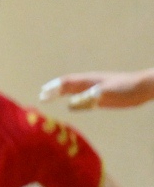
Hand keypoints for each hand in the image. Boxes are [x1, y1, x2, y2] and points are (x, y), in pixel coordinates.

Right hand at [39, 70, 153, 110]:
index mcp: (88, 81)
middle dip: (54, 89)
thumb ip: (87, 98)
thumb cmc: (125, 88)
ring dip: (61, 93)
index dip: (53, 88)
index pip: (66, 83)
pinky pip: (83, 98)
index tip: (42, 95)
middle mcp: (89, 84)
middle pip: (68, 85)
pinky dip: (73, 100)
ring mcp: (95, 89)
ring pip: (74, 90)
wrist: (143, 87)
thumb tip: (69, 104)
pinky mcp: (102, 97)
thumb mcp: (105, 93)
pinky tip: (72, 105)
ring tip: (51, 96)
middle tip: (42, 96)